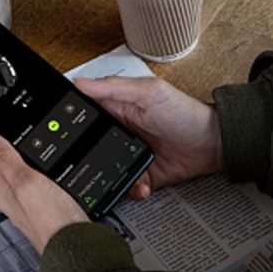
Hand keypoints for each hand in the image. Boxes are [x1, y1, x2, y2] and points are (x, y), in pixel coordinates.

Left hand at [0, 131, 88, 252]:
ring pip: (18, 172)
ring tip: (20, 140)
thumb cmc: (51, 220)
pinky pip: (35, 180)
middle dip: (2, 145)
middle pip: (1, 163)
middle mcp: (12, 196)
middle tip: (4, 128)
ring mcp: (28, 202)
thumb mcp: (27, 182)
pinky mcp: (45, 205)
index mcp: (3, 189)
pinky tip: (44, 164)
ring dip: (19, 156)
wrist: (75, 245)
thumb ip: (8, 161)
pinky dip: (36, 168)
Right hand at [75, 77, 222, 200]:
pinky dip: (131, 189)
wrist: (213, 144)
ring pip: (104, 171)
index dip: (70, 122)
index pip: (85, 113)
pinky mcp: (141, 175)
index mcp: (117, 108)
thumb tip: (80, 82)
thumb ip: (114, 87)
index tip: (59, 133)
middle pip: (89, 147)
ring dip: (109, 177)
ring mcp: (129, 155)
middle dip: (86, 158)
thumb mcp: (149, 92)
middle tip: (88, 162)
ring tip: (122, 174)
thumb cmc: (185, 113)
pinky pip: (125, 187)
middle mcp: (120, 132)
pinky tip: (141, 184)